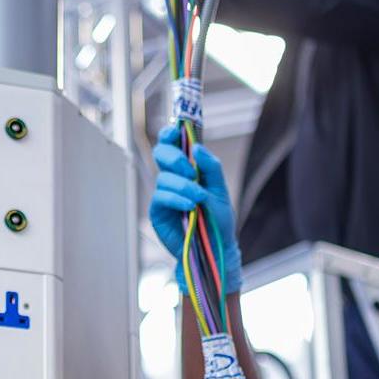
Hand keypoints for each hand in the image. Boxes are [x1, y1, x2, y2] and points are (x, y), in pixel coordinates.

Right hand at [149, 124, 241, 292]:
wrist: (216, 248)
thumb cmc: (218, 220)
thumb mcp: (220, 190)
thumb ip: (211, 167)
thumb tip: (197, 147)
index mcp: (188, 169)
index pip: (173, 144)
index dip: (170, 133)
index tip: (175, 130)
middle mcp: (173, 179)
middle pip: (161, 154)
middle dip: (174, 157)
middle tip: (190, 170)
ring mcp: (164, 195)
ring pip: (164, 178)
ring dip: (183, 186)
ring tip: (199, 199)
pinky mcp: (158, 212)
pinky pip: (161, 198)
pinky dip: (176, 199)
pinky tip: (190, 207)